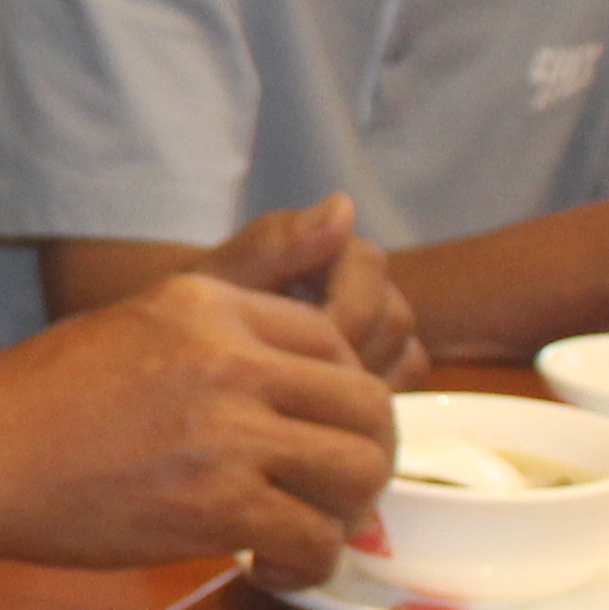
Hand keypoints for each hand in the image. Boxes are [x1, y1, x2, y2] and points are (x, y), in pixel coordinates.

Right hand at [0, 279, 392, 582]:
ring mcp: (225, 434)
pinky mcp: (215, 507)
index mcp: (209, 305)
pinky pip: (313, 538)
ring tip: (303, 530)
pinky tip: (270, 568)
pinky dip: (307, 564)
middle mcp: (228, 359)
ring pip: (354, 474)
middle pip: (365, 407)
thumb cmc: (42, 394)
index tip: (312, 433)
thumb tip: (344, 210)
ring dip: (343, 514)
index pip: (335, 340)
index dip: (342, 396)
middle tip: (329, 492)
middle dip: (365, 458)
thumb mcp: (141, 315)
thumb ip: (242, 279)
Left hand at [202, 194, 425, 384]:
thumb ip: (274, 241)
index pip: (369, 268)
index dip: (337, 318)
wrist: (202, 346)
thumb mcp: (225, 275)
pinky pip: (407, 380)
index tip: (289, 350)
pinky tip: (323, 406)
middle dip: (348, 356)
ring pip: (407, 354)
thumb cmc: (208, 309)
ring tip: (302, 393)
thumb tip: (343, 203)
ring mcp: (384, 320)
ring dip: (360, 381)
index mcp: (334, 245)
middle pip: (393, 318)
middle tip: (295, 381)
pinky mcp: (390, 358)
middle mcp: (370, 279)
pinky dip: (370, 398)